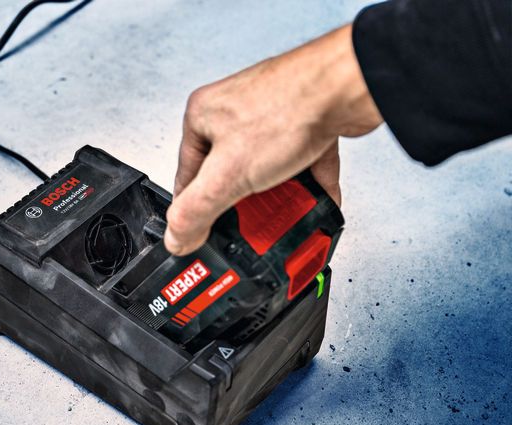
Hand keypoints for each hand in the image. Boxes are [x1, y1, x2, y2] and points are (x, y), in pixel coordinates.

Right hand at [165, 24, 382, 255]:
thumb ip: (196, 211)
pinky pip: (301, 165)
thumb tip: (177, 237)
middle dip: (244, 207)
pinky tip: (314, 204)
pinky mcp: (305, 124)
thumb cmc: (289, 108)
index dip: (197, 210)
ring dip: (277, 199)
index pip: (187, 177)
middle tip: (251, 230)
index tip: (206, 236)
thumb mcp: (228, 175)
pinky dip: (307, 188)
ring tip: (283, 217)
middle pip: (228, 177)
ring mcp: (271, 118)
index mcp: (203, 116)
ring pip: (266, 173)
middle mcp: (233, 114)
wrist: (348, 87)